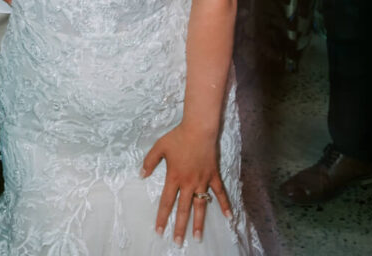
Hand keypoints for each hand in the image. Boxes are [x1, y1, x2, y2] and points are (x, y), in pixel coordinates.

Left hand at [142, 124, 230, 244]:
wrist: (198, 128)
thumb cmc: (178, 137)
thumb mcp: (159, 146)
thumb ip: (149, 161)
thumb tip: (141, 175)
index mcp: (174, 177)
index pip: (166, 201)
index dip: (162, 217)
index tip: (159, 230)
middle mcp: (188, 182)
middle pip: (183, 209)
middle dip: (179, 227)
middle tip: (177, 242)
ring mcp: (202, 180)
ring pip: (200, 206)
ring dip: (199, 223)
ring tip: (197, 238)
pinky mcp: (213, 176)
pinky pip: (220, 193)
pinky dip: (225, 205)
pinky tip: (229, 217)